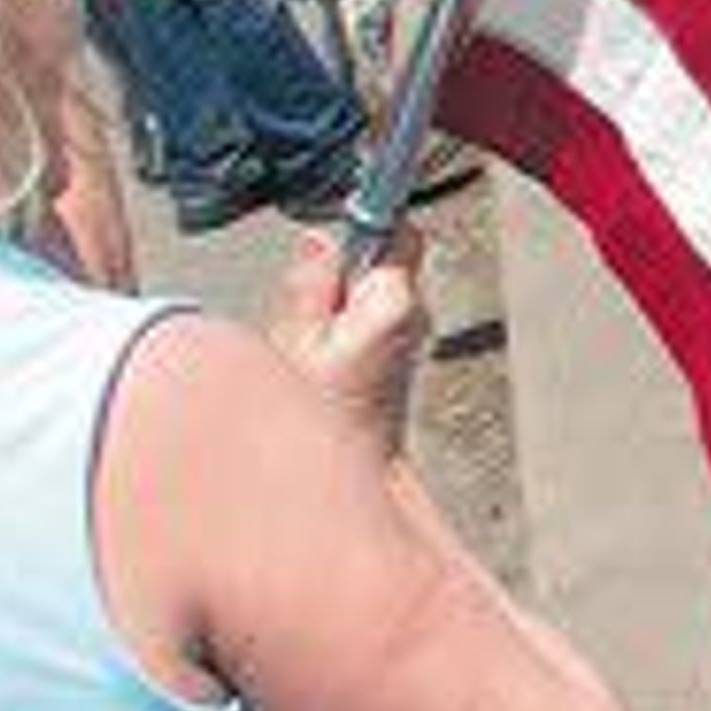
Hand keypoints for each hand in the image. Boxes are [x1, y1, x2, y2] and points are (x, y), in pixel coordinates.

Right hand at [265, 226, 429, 461]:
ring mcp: (414, 337)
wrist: (348, 477)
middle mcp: (416, 316)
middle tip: (313, 311)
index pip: (397, 233)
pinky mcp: (403, 356)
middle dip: (348, 273)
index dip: (360, 234)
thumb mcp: (294, 342)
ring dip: (347, 304)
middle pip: (387, 262)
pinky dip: (352, 328)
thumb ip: (311, 283)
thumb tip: (319, 238)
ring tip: (317, 343)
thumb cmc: (319, 421)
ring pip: (380, 292)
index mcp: (394, 304)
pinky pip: (378, 320)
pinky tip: (328, 359)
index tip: (330, 254)